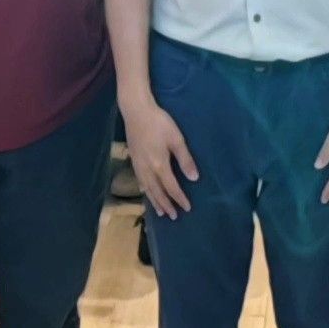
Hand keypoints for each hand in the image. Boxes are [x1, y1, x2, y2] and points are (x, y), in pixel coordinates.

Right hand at [123, 94, 199, 218]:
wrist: (136, 111)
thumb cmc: (159, 122)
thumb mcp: (177, 139)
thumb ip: (185, 159)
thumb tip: (194, 178)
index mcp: (159, 165)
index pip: (171, 187)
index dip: (179, 199)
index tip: (187, 208)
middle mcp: (147, 169)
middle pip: (157, 192)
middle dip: (166, 205)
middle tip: (174, 216)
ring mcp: (138, 165)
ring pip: (147, 189)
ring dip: (154, 201)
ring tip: (160, 212)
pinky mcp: (133, 160)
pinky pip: (140, 181)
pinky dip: (145, 190)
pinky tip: (146, 192)